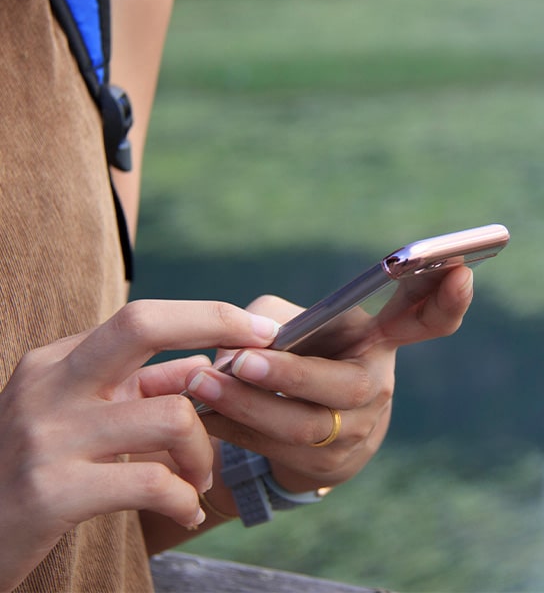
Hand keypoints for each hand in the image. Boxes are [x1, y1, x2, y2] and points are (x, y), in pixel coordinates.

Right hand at [0, 300, 278, 590]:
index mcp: (59, 360)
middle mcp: (51, 384)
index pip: (142, 317)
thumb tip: (202, 367)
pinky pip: (151, 481)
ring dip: (203, 453)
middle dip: (216, 323)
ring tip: (199, 479)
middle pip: (142, 324)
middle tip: (263, 351)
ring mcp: (48, 435)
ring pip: (170, 414)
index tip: (258, 327)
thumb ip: (140, 389)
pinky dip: (184, 498)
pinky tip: (186, 511)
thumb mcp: (81, 415)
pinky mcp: (50, 492)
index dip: (208, 314)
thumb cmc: (32, 467)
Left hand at [184, 267, 472, 492]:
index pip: (425, 321)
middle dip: (287, 375)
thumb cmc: (296, 354)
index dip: (445, 300)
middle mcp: (375, 387)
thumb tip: (237, 341)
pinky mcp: (328, 467)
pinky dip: (236, 430)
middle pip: (342, 386)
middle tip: (239, 362)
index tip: (458, 269)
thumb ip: (267, 320)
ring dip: (246, 405)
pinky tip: (203, 415)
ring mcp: (357, 433)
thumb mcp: (290, 324)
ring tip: (201, 386)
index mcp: (378, 341)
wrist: (298, 423)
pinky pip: (277, 450)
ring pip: (302, 425)